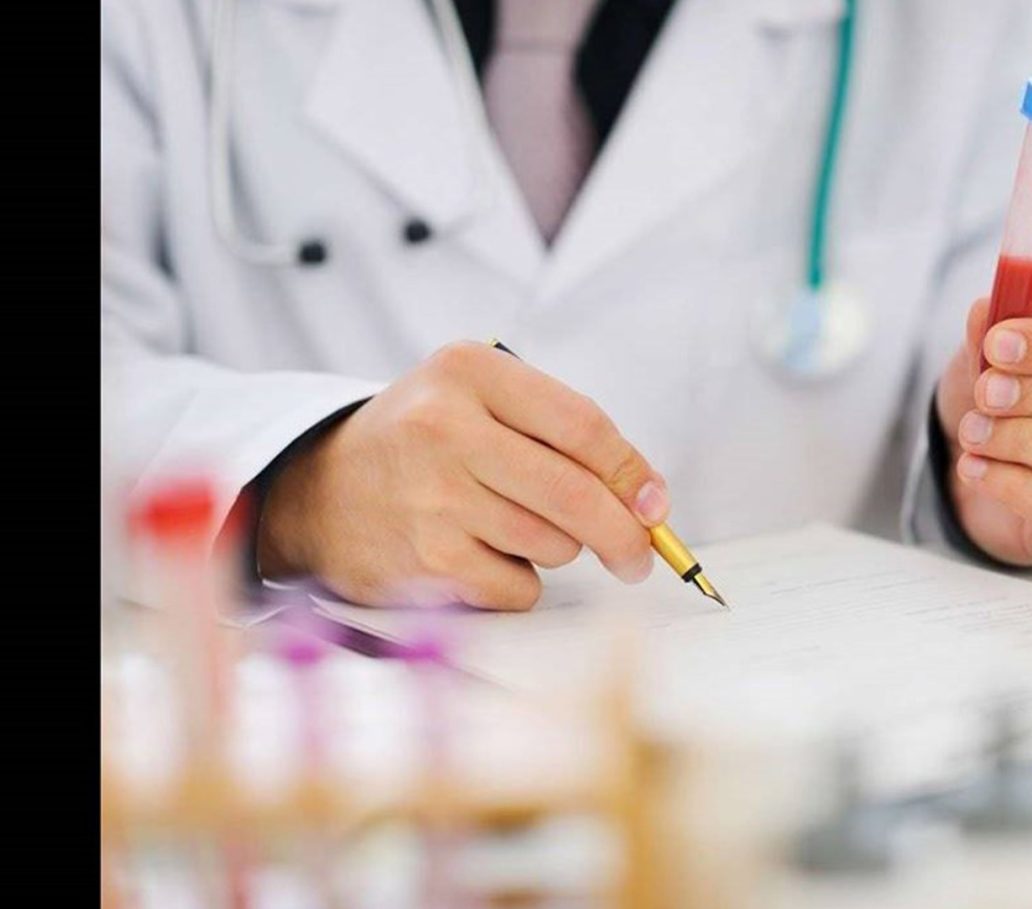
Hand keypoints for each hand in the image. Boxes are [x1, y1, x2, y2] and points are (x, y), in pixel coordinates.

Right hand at [258, 342, 667, 609]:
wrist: (319, 492)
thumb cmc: (423, 445)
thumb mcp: (480, 401)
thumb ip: (563, 435)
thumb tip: (649, 500)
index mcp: (468, 372)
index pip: (583, 425)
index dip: (632, 472)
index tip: (654, 504)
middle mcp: (444, 428)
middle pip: (576, 495)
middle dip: (625, 535)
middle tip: (638, 557)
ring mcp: (431, 497)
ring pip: (553, 543)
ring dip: (556, 548)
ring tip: (511, 527)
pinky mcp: (425, 560)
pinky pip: (518, 587)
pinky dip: (519, 582)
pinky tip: (481, 555)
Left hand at [936, 298, 1031, 564]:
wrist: (974, 464)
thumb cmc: (1004, 400)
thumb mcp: (991, 357)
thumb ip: (992, 332)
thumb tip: (986, 307)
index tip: (998, 343)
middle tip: (987, 391)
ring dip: (1026, 441)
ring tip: (973, 432)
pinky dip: (1010, 484)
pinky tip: (973, 467)